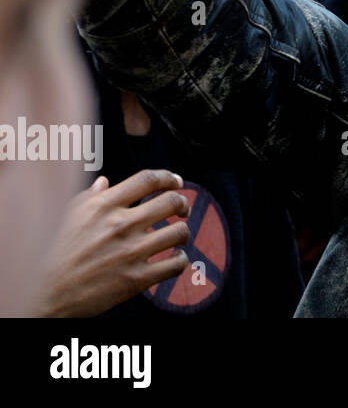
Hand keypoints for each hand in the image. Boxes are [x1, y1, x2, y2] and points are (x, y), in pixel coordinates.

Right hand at [35, 169, 192, 317]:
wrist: (41, 294)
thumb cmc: (50, 254)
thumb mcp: (66, 217)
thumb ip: (89, 198)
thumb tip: (104, 182)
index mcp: (103, 206)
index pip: (148, 179)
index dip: (168, 178)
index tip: (176, 182)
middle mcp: (120, 225)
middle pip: (171, 202)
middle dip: (182, 202)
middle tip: (182, 208)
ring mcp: (130, 252)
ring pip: (179, 232)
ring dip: (183, 232)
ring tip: (177, 235)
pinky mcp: (136, 279)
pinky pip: (175, 265)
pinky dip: (181, 260)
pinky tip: (174, 259)